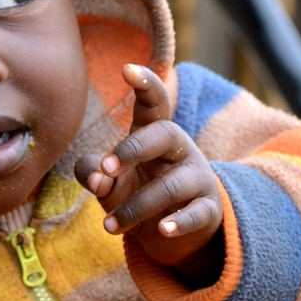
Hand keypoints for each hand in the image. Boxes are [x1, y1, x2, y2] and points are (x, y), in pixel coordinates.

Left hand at [76, 65, 225, 285]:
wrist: (174, 232)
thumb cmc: (137, 194)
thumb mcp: (110, 181)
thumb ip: (93, 172)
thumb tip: (95, 177)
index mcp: (154, 136)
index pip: (154, 104)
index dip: (145, 84)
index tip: (126, 69)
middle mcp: (178, 150)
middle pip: (164, 134)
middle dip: (132, 149)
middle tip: (106, 170)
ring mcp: (196, 179)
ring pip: (170, 186)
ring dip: (135, 207)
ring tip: (108, 226)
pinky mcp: (207, 210)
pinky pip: (196, 213)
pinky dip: (179, 223)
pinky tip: (162, 230)